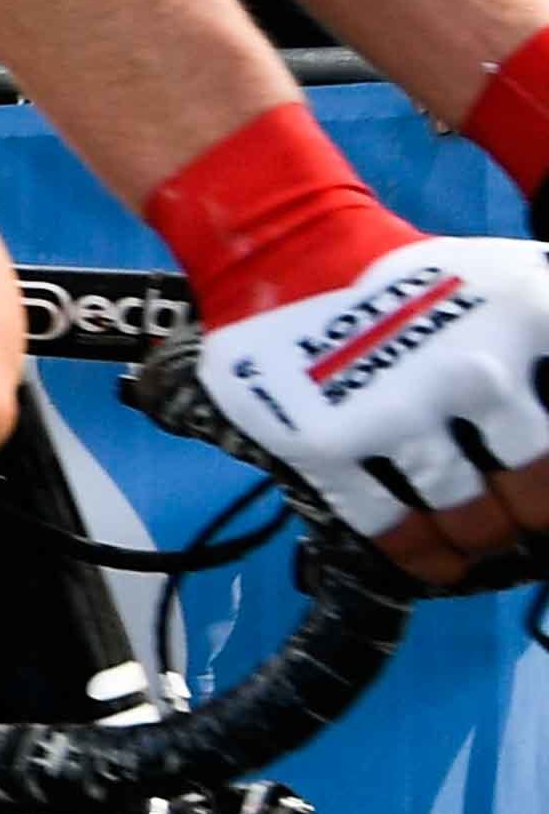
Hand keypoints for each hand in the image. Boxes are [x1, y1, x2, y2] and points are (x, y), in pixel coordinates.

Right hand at [197, 231, 548, 575]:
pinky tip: (433, 564)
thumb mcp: (519, 280)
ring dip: (480, 539)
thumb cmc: (415, 272)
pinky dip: (414, 550)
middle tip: (524, 521)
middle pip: (532, 488)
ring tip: (483, 550)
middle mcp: (474, 375)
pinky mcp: (329, 442)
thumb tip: (547, 396)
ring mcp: (397, 413)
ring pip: (463, 512)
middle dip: (531, 515)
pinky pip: (382, 520)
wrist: (290, 249)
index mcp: (530, 326)